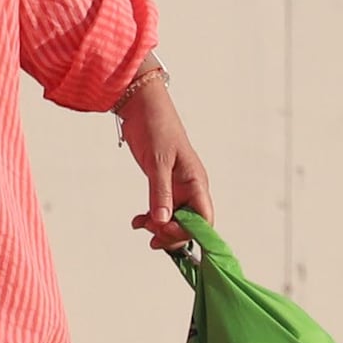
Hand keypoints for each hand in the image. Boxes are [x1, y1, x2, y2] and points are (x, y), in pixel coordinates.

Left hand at [116, 64, 209, 253]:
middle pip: (189, 224)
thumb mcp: (158, 162)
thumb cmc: (156, 127)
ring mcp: (177, 187)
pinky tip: (138, 220)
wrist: (141, 106)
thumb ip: (161, 193)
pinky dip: (151, 218)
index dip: (189, 233)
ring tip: (141, 226)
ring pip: (174, 219)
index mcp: (196, 181)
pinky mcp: (163, 184)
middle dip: (172, 234)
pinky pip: (162, 209)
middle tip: (151, 235)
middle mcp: (190, 187)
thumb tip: (164, 222)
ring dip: (159, 228)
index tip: (167, 235)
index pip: (204, 218)